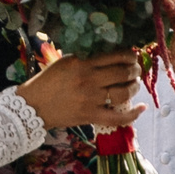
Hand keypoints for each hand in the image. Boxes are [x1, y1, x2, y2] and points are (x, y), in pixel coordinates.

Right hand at [17, 52, 145, 131]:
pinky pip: (117, 117)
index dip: (129, 56)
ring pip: (124, 92)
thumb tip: (110, 56)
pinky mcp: (91, 116)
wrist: (33, 106)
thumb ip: (86, 58)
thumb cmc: (47, 82)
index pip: (115, 56)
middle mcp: (89, 80)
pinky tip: (142, 108)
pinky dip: (133, 114)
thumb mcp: (65, 62)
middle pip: (123, 73)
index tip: (132, 57)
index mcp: (82, 64)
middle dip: (134, 70)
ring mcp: (91, 99)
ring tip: (134, 85)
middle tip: (135, 70)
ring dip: (134, 87)